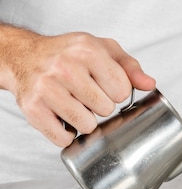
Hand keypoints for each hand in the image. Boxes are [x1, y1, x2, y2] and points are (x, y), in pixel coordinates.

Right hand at [4, 29, 155, 146]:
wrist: (25, 56)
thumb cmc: (68, 55)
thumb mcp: (103, 50)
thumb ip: (130, 67)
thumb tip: (149, 84)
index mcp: (88, 50)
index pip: (121, 90)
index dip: (117, 93)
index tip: (105, 86)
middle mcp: (66, 67)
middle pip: (105, 109)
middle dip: (100, 106)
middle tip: (87, 96)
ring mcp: (47, 88)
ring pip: (86, 125)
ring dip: (84, 121)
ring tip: (75, 106)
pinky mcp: (33, 108)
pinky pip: (63, 138)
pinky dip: (66, 135)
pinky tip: (62, 118)